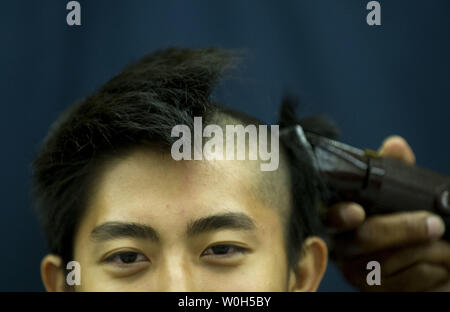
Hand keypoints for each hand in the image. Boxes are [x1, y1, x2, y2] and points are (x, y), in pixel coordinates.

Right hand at [326, 136, 449, 290]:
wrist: (431, 269)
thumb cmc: (409, 230)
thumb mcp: (404, 198)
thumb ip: (398, 172)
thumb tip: (394, 144)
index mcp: (343, 219)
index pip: (330, 215)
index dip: (340, 214)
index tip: (357, 212)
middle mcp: (343, 246)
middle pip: (366, 237)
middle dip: (404, 229)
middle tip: (433, 224)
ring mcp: (358, 272)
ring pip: (392, 260)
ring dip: (427, 251)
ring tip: (437, 244)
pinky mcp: (375, 292)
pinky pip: (408, 282)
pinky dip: (432, 272)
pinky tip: (435, 265)